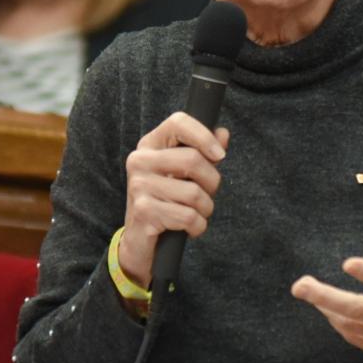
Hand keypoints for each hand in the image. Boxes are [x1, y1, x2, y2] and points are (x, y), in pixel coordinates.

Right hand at [118, 112, 230, 286]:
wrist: (140, 239)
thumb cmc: (166, 201)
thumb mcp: (184, 174)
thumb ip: (203, 152)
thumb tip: (223, 133)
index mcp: (150, 145)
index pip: (178, 122)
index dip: (205, 136)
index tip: (220, 155)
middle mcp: (139, 161)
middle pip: (193, 160)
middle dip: (212, 182)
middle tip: (207, 194)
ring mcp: (139, 186)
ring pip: (194, 193)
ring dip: (206, 209)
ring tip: (195, 213)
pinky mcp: (144, 211)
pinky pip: (188, 217)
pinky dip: (198, 226)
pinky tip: (189, 228)